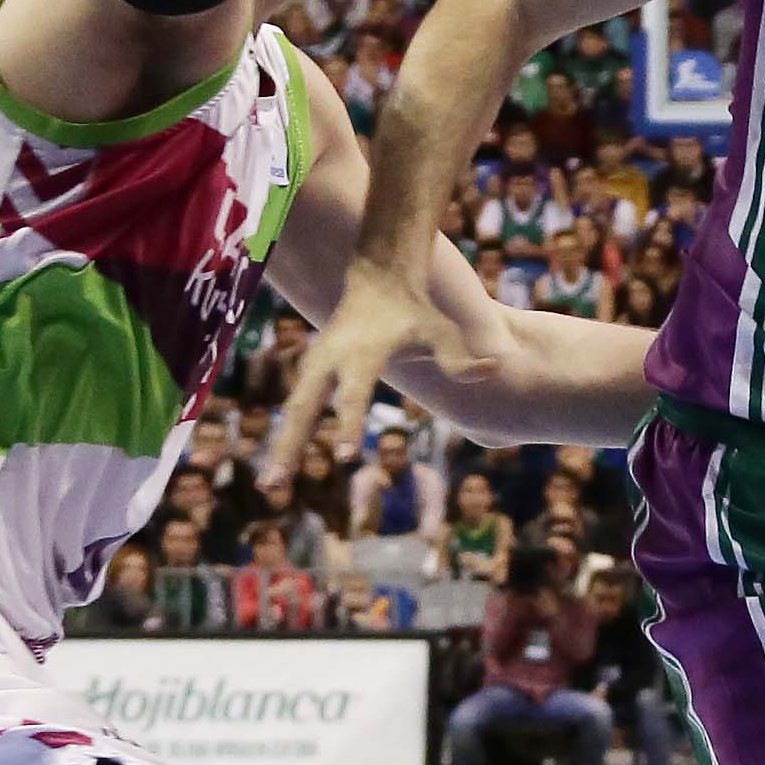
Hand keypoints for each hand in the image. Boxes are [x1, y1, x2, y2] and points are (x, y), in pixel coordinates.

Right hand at [265, 265, 491, 496]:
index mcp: (361, 353)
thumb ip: (460, 355)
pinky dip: (288, 437)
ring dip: (282, 449)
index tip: (346, 458)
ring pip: (295, 411)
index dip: (351, 425)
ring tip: (271, 490)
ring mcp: (316, 364)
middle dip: (290, 448)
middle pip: (305, 409)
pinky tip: (280, 469)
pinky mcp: (312, 370)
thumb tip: (493, 369)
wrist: (379, 274)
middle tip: (274, 487)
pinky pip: (298, 408)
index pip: (354, 395)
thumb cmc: (415, 308)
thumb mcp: (441, 328)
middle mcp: (331, 360)